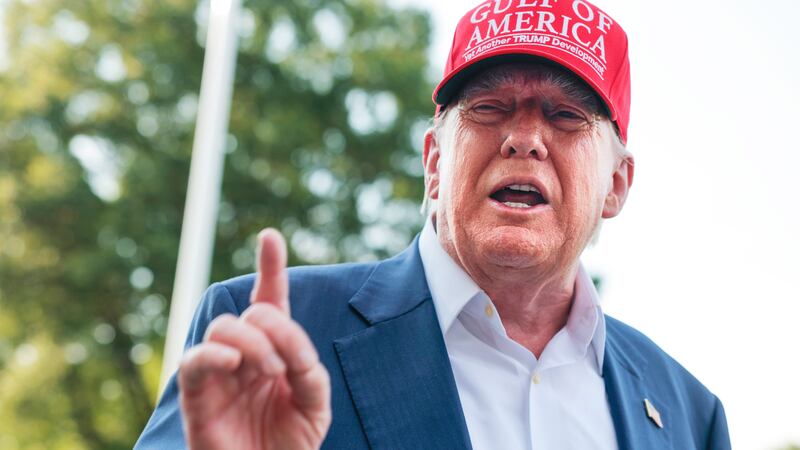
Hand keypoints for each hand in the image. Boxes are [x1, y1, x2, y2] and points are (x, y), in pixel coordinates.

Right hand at [178, 229, 330, 449]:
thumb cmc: (290, 443)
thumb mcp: (314, 403)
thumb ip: (307, 368)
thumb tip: (285, 343)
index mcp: (275, 351)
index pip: (269, 302)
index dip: (270, 268)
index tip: (270, 236)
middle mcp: (245, 355)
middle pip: (250, 314)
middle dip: (273, 328)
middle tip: (286, 365)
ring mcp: (220, 372)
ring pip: (223, 328)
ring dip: (253, 342)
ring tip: (269, 370)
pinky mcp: (197, 395)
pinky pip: (194, 360)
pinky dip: (214, 354)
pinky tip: (235, 363)